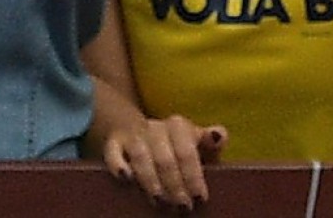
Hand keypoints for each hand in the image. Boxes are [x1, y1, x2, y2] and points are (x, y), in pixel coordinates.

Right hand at [104, 116, 226, 209]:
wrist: (143, 135)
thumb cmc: (180, 149)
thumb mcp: (199, 147)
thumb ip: (210, 144)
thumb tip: (219, 134)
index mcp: (178, 126)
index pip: (186, 150)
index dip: (193, 175)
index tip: (200, 198)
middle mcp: (154, 127)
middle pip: (164, 157)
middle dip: (174, 185)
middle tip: (183, 207)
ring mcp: (133, 135)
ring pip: (140, 156)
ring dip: (151, 181)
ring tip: (160, 201)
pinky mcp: (113, 143)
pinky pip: (112, 153)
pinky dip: (118, 165)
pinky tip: (127, 178)